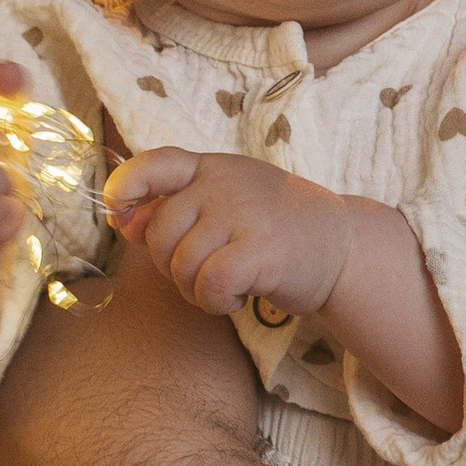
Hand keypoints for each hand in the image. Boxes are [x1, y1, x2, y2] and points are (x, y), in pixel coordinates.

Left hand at [0, 235, 261, 465]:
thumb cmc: (174, 403)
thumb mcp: (170, 303)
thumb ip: (145, 255)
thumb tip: (131, 217)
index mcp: (20, 354)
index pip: (51, 332)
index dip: (97, 343)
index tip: (135, 362)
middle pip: (34, 400)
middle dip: (76, 405)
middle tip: (138, 418)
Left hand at [105, 146, 351, 320]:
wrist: (345, 247)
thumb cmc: (277, 229)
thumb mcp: (226, 205)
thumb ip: (176, 208)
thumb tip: (122, 220)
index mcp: (213, 168)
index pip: (155, 164)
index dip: (124, 188)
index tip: (120, 214)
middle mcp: (225, 183)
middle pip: (159, 233)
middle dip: (172, 266)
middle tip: (208, 271)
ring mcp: (243, 213)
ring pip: (181, 265)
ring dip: (198, 290)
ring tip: (230, 284)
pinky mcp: (261, 249)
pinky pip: (209, 284)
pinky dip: (217, 301)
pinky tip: (240, 297)